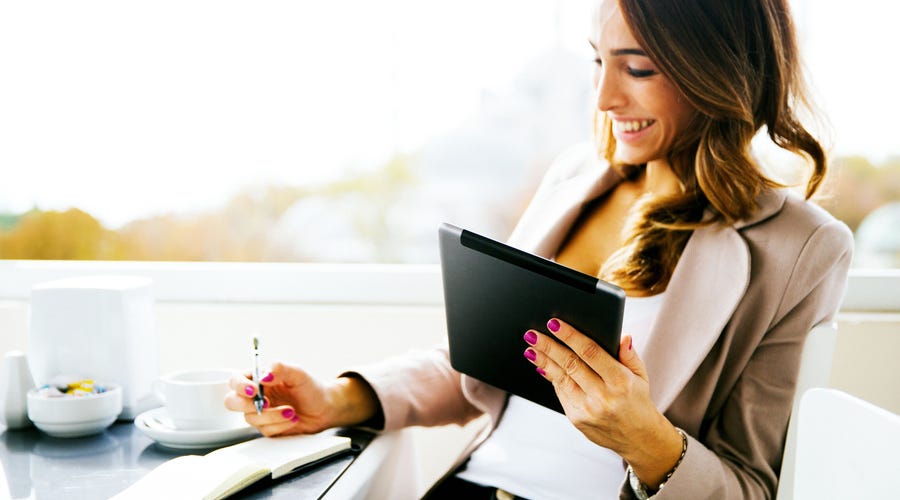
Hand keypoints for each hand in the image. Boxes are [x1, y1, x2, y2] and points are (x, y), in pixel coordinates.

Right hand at [225, 362, 377, 436]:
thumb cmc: (311, 388)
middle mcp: (256, 396)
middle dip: (247, 405)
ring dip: (272, 416)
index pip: (236, 380)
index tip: (254, 390)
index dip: (240, 386)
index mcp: (258, 379)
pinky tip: (292, 418)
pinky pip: (264, 430)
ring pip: (250, 419)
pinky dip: (280, 425)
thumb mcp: (298, 374)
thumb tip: (264, 375)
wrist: (325, 408)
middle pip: (232, 402)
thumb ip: (281, 369)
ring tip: (291, 410)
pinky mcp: (267, 427)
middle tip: (267, 404)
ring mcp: (259, 413)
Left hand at [524, 318, 682, 487]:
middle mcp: (603, 397)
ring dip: (543, 362)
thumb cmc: (637, 400)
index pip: (591, 353)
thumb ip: (630, 355)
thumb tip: (622, 336)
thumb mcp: (641, 376)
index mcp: (621, 382)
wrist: (638, 439)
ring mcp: (588, 410)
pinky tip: (541, 365)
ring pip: (561, 379)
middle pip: (571, 365)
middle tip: (532, 334)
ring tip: (531, 348)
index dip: (571, 336)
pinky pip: (561, 393)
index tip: (554, 323)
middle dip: (549, 347)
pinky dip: (551, 377)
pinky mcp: (577, 419)